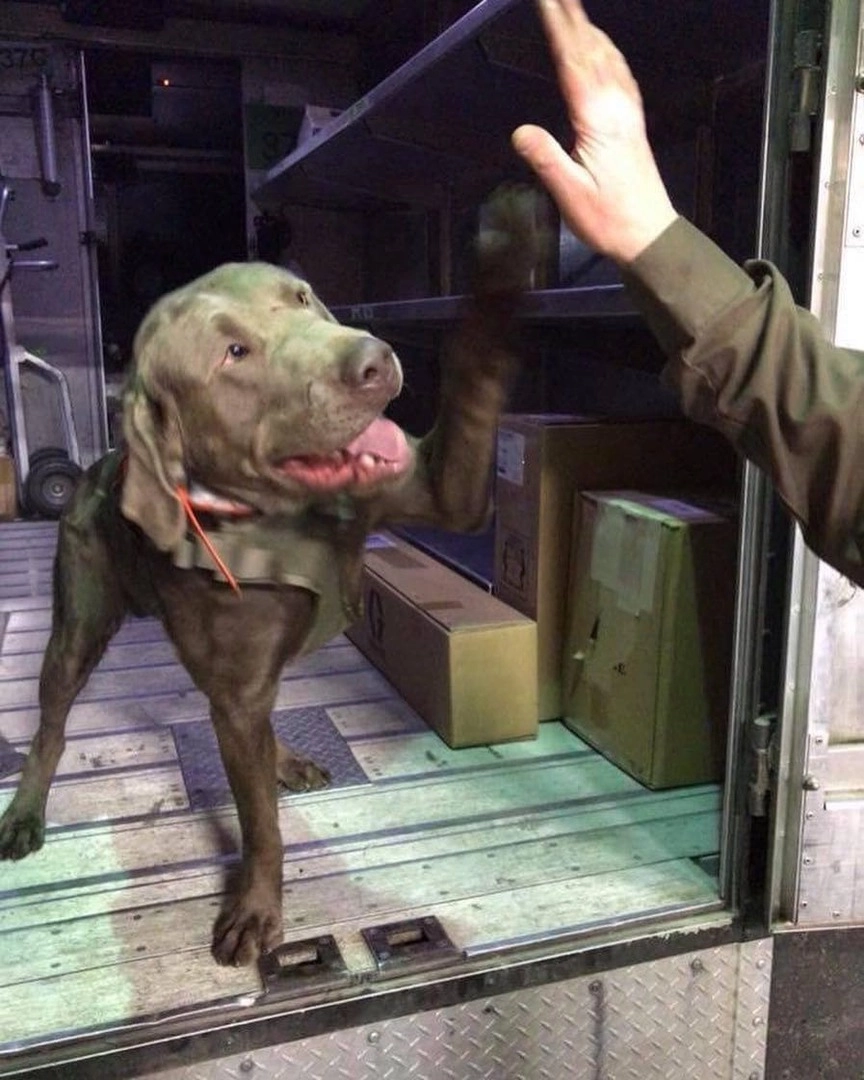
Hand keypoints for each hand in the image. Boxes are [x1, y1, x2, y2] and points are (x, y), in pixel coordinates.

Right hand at [512, 0, 676, 265]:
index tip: (548, 0)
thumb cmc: (608, 218)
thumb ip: (546, 159)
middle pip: (591, 51)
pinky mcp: (633, 124)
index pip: (573, 63)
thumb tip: (520, 131)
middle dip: (573, 18)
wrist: (648, 234)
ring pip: (608, 59)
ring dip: (590, 30)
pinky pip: (620, 76)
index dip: (559, 27)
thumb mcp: (570, 193)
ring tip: (576, 9)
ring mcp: (628, 114)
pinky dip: (608, 53)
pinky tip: (604, 50)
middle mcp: (616, 108)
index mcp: (598, 120)